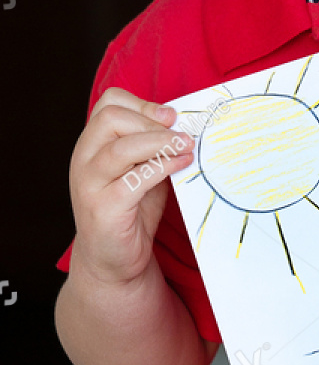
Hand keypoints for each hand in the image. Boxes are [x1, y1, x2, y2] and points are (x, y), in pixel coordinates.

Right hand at [67, 88, 194, 285]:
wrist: (113, 260)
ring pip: (121, 147)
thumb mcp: (142, 170)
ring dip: (160, 143)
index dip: (142, 104)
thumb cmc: (130, 212)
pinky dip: (162, 167)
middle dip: (151, 122)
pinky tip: (181, 165)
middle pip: (111, 118)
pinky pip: (134, 180)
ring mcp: (90, 185)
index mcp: (92, 145)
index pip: (108, 103)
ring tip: (187, 146)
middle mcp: (84, 160)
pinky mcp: (104, 209)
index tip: (171, 117)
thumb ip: (153, 148)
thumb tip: (185, 126)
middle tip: (182, 134)